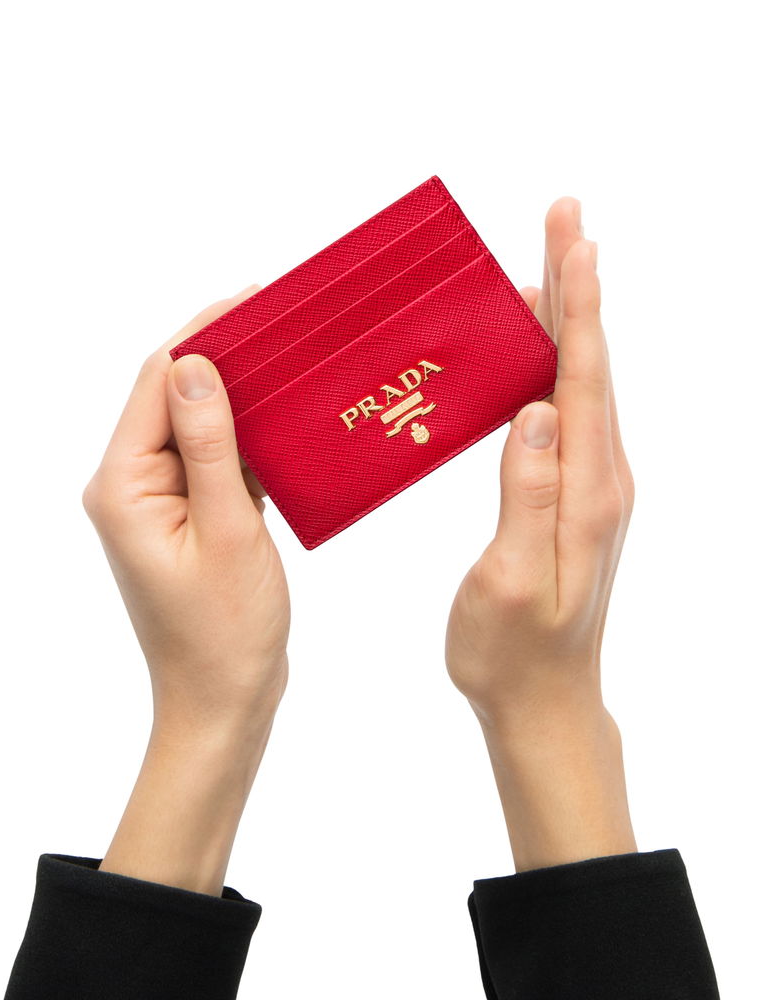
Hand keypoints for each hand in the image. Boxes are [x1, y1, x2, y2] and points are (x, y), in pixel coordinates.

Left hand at [83, 287, 289, 735]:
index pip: (157, 382)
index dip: (205, 333)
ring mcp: (160, 502)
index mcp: (123, 486)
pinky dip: (249, 438)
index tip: (258, 300)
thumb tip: (195, 363)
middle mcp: (131, 486)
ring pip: (199, 426)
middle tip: (287, 323)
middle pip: (174, 396)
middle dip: (227, 356)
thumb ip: (208, 446)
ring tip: (295, 361)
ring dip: (243, 396)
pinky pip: (215, 459)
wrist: (224, 701)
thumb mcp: (226, 532)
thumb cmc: (225, 633)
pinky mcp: (189, 516)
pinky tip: (288, 422)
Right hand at [445, 199, 636, 870]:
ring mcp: (595, 488)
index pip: (582, 380)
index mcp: (587, 493)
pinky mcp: (578, 498)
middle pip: (592, 365)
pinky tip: (540, 350)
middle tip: (563, 218)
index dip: (576, 306)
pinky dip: (558, 364)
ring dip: (571, 319)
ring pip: (584, 384)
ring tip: (552, 263)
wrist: (547, 701)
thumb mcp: (510, 582)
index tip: (571, 239)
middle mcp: (602, 480)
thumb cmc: (514, 653)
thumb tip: (536, 411)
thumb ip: (527, 496)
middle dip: (578, 287)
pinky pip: (572, 412)